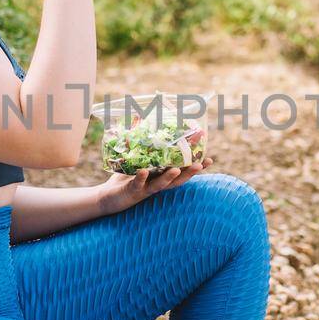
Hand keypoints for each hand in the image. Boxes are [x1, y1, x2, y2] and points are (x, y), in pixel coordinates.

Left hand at [95, 141, 211, 215]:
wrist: (108, 197)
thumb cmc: (126, 177)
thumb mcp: (138, 162)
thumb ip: (146, 149)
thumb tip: (147, 123)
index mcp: (161, 177)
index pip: (182, 172)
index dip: (195, 167)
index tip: (209, 160)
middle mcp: (157, 184)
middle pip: (177, 180)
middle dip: (189, 173)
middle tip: (200, 164)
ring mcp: (146, 189)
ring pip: (160, 185)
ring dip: (169, 178)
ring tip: (176, 169)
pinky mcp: (133, 191)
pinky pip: (137, 184)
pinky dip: (141, 177)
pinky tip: (143, 171)